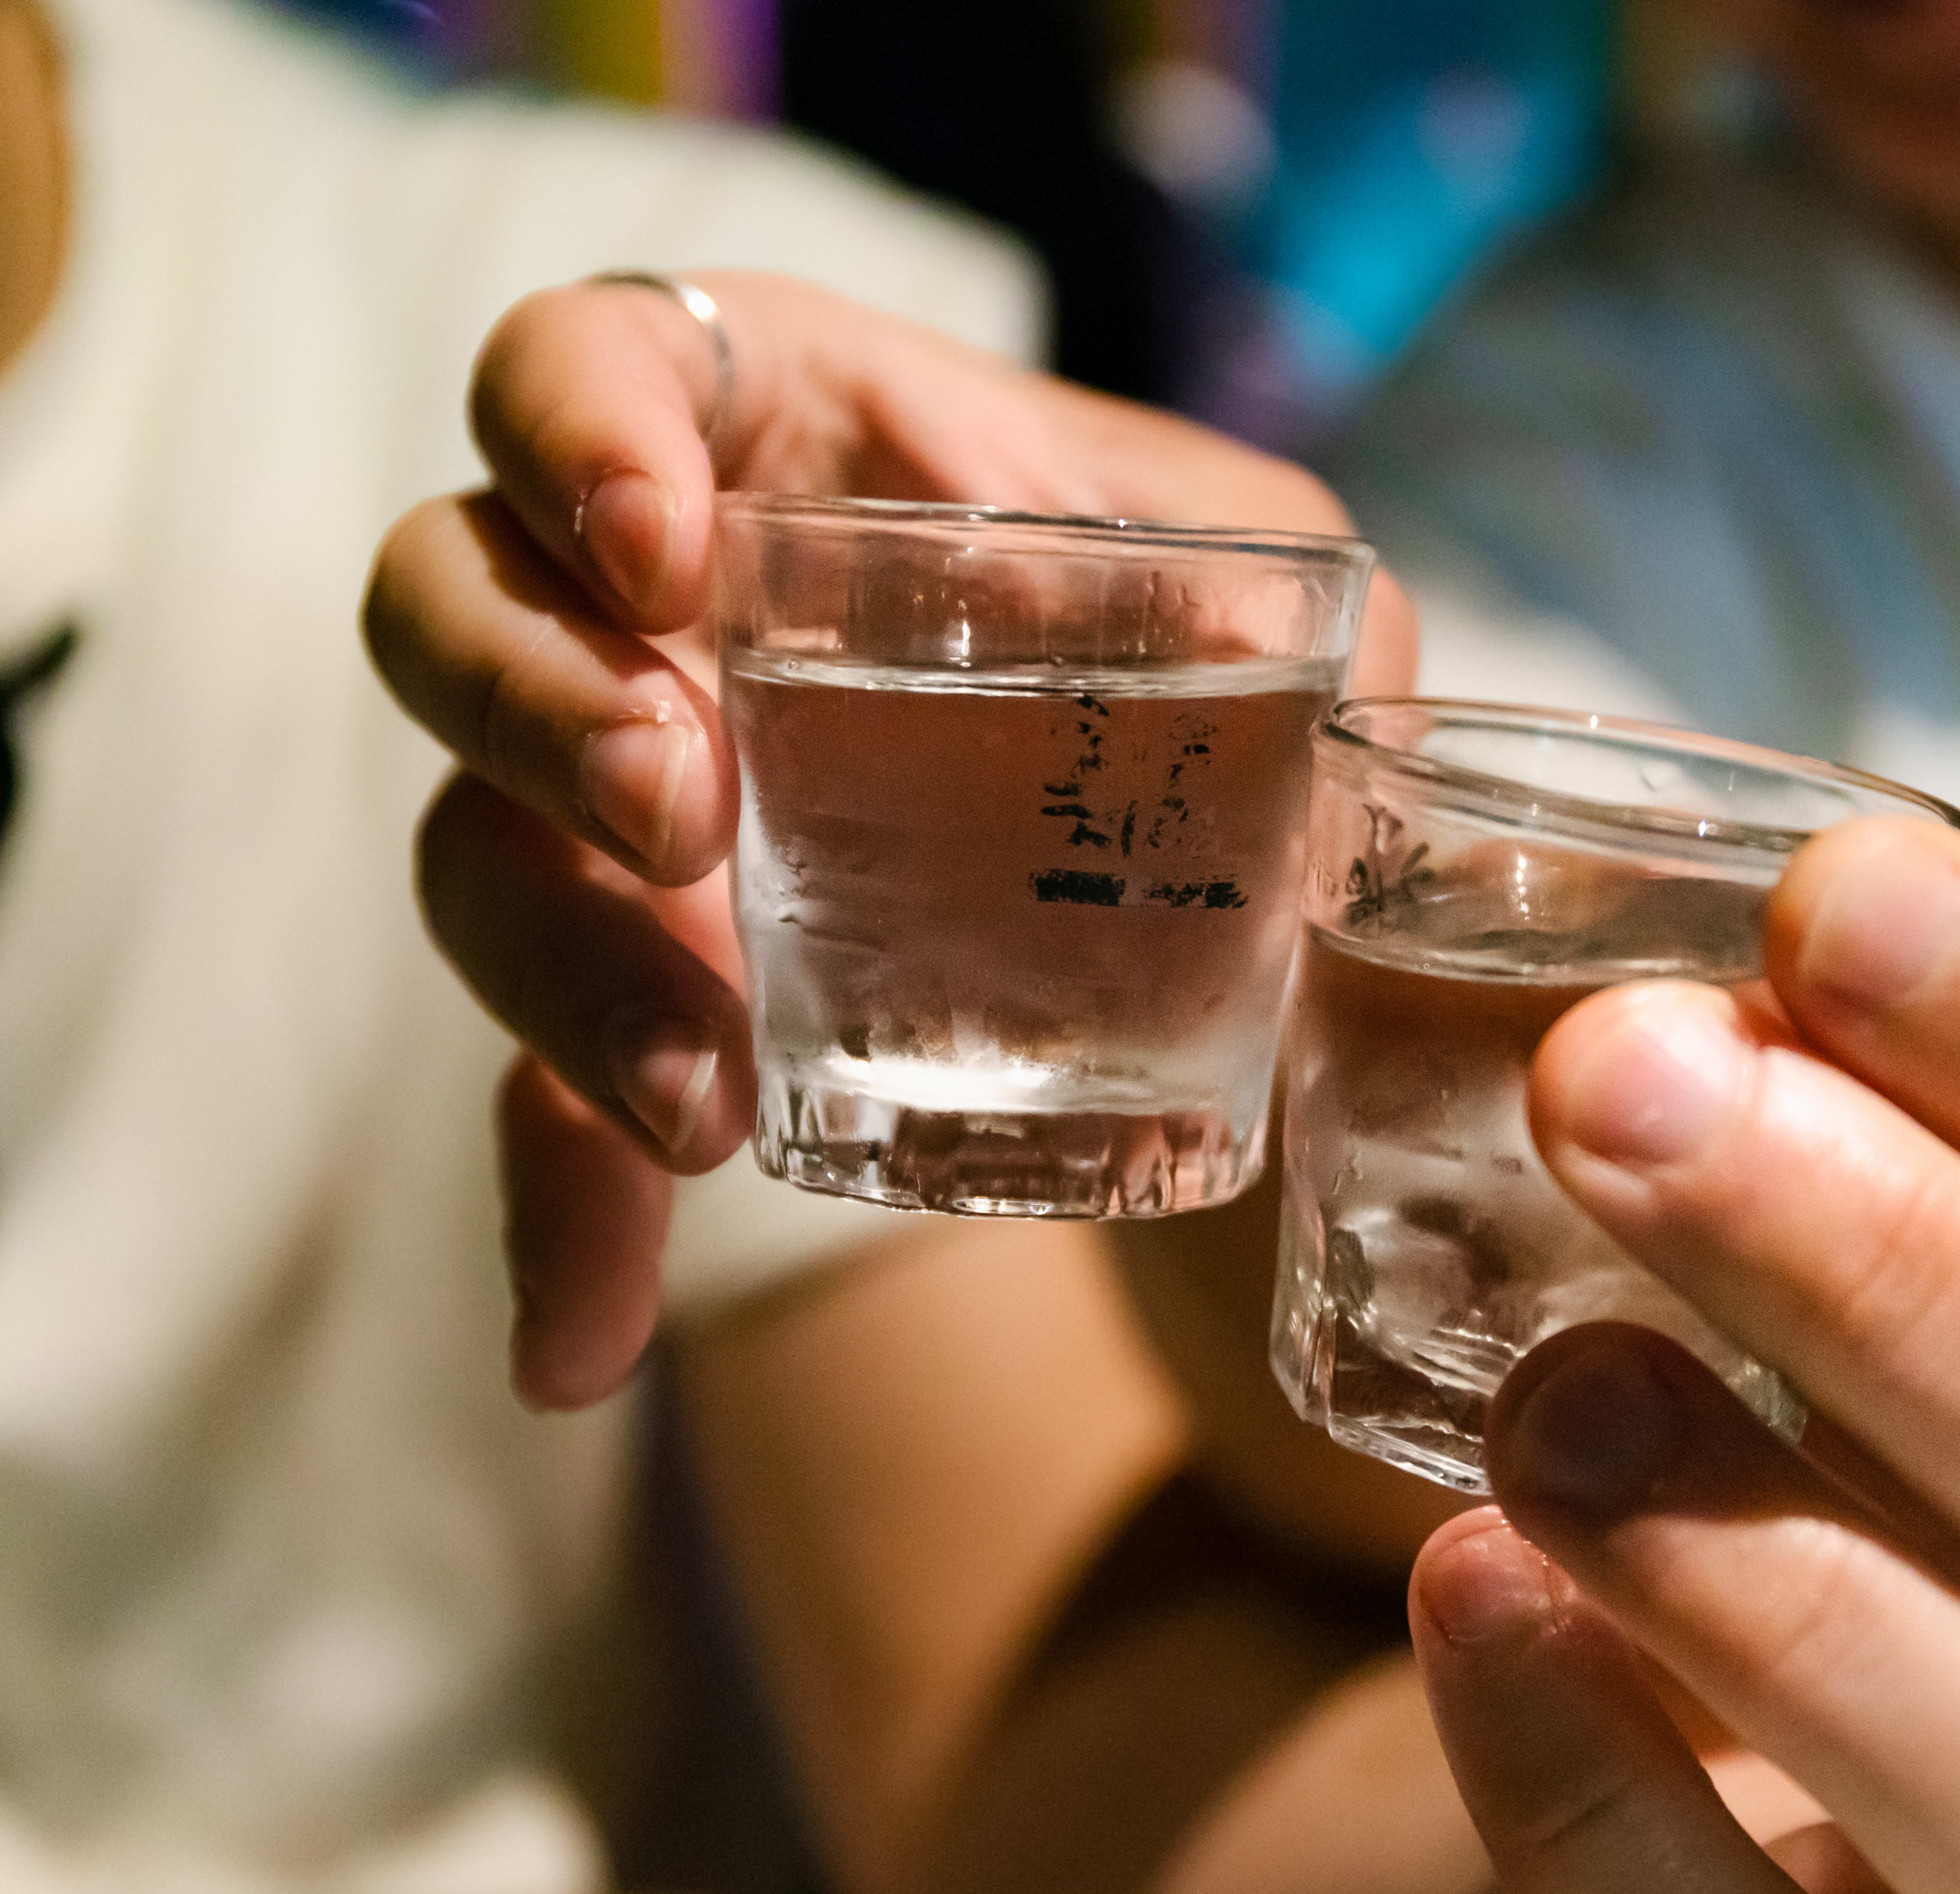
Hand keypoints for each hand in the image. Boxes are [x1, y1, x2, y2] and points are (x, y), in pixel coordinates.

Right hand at [363, 272, 1416, 1408]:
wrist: (1163, 812)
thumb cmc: (1198, 642)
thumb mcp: (1282, 603)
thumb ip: (1313, 636)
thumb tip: (1333, 781)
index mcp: (771, 439)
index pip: (587, 362)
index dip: (576, 432)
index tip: (662, 556)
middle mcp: (642, 608)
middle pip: (456, 606)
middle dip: (536, 706)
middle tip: (684, 811)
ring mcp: (611, 790)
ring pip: (472, 849)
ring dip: (562, 978)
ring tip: (704, 1103)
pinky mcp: (641, 968)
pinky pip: (544, 1089)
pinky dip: (561, 1223)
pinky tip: (578, 1351)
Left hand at [1406, 817, 1959, 1892]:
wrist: (1683, 1804)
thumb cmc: (1780, 1495)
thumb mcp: (1832, 1315)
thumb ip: (1789, 1141)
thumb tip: (1586, 922)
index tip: (1831, 895)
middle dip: (1907, 1269)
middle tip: (1620, 1081)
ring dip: (1783, 1566)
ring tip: (1545, 1397)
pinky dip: (1604, 1784)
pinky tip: (1464, 1596)